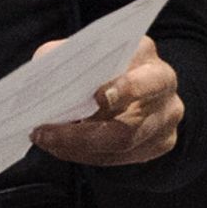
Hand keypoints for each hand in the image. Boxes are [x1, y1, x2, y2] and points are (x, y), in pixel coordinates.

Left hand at [29, 36, 182, 167]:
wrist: (131, 80)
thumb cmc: (101, 62)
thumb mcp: (83, 49)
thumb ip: (63, 55)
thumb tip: (41, 69)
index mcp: (145, 56)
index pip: (141, 78)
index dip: (123, 90)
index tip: (95, 98)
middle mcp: (163, 88)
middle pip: (129, 125)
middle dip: (83, 135)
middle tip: (45, 134)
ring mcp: (165, 119)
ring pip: (121, 146)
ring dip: (76, 147)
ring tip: (44, 141)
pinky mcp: (159, 143)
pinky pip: (120, 158)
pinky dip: (86, 154)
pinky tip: (61, 147)